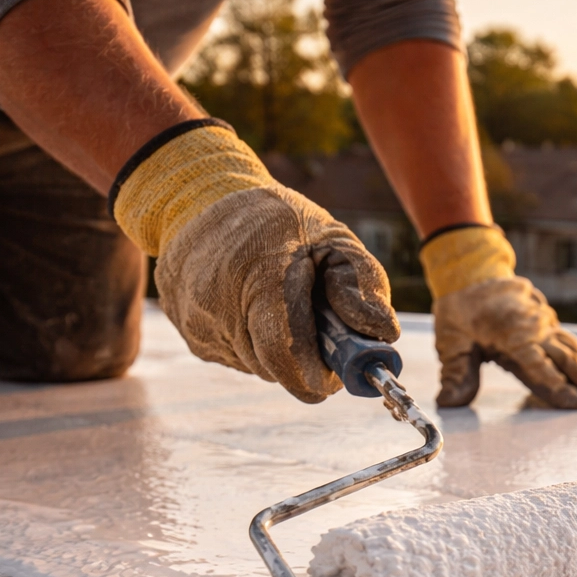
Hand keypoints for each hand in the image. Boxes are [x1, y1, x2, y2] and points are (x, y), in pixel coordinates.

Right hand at [114, 123, 397, 402]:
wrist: (202, 202)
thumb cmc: (280, 222)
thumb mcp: (332, 237)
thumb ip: (363, 282)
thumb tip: (384, 332)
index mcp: (259, 274)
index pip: (285, 353)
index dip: (317, 374)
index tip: (339, 373)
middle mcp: (218, 303)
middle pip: (275, 367)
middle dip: (306, 360)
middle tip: (321, 331)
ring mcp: (198, 323)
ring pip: (258, 367)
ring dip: (281, 353)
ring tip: (286, 309)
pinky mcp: (192, 336)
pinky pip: (238, 359)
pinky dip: (257, 345)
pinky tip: (256, 310)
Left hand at [434, 276, 576, 408]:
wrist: (474, 275)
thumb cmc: (461, 311)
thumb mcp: (451, 340)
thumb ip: (456, 373)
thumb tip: (450, 402)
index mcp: (511, 334)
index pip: (537, 366)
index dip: (556, 386)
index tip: (575, 404)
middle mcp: (535, 329)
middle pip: (567, 360)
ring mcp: (546, 326)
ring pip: (576, 353)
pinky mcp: (551, 327)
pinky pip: (574, 346)